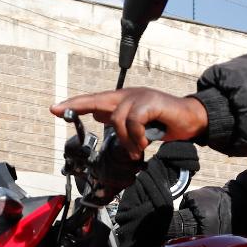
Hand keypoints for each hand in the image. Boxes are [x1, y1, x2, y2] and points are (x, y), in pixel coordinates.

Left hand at [51, 88, 206, 159]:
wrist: (191, 119)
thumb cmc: (165, 122)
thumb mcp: (138, 125)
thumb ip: (120, 121)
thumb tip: (99, 115)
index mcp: (124, 99)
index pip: (95, 100)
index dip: (75, 104)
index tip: (55, 108)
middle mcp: (129, 94)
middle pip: (97, 100)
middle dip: (77, 105)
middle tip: (59, 111)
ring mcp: (140, 96)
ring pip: (118, 118)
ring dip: (126, 140)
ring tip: (135, 151)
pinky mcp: (151, 101)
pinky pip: (134, 121)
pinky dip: (136, 136)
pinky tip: (143, 144)